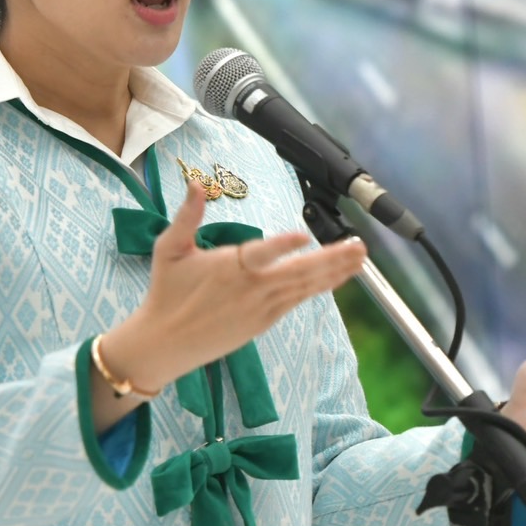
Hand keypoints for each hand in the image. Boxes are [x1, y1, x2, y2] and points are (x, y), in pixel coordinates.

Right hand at [99, 179, 366, 392]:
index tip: (302, 236)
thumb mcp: (170, 249)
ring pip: (305, 287)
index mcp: (229, 267)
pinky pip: (298, 301)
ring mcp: (262, 307)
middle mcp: (251, 288)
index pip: (260, 253)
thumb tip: (196, 183)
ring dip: (335, 272)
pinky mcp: (264, 322)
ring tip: (359, 258)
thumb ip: (187, 216)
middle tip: (359, 245)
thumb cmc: (166, 292)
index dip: (282, 246)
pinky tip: (336, 278)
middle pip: (299, 272)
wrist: (165, 343)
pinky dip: (319, 288)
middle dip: (333, 258)